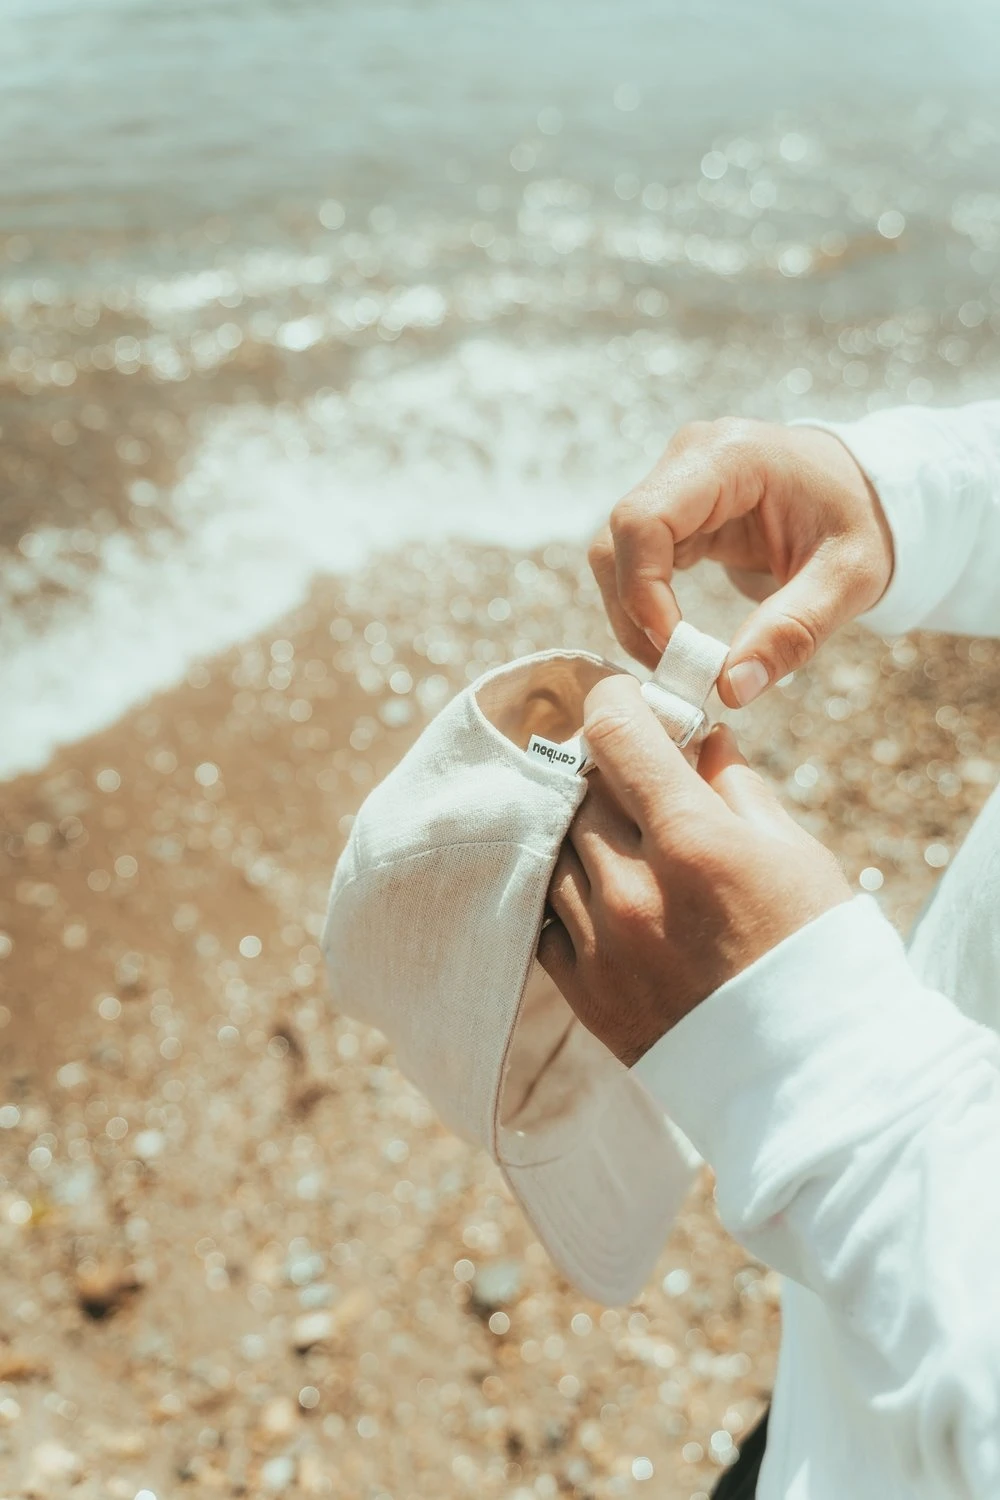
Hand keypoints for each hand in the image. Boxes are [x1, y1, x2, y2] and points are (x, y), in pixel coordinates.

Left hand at [538, 674, 851, 1065]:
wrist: (810, 1076)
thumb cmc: (816, 953)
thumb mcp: (793, 851)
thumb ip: (734, 785)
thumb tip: (699, 739)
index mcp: (692, 840)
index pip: (615, 734)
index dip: (615, 704)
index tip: (625, 704)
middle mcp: (633, 887)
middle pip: (582, 788)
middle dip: (607, 774)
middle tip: (636, 780)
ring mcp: (601, 941)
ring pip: (555, 848)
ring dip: (582, 834)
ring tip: (625, 844)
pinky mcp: (584, 989)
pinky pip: (543, 915)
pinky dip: (565, 893)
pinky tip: (599, 893)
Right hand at [589, 418, 893, 706]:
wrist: (868, 491)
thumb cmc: (862, 522)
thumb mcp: (849, 579)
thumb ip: (794, 631)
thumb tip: (730, 689)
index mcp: (730, 458)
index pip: (644, 520)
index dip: (642, 589)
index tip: (675, 649)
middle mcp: (689, 458)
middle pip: (618, 540)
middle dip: (633, 612)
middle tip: (675, 669)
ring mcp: (676, 482)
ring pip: (615, 554)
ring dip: (632, 614)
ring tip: (679, 661)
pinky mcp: (674, 511)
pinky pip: (634, 561)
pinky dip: (644, 606)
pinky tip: (677, 641)